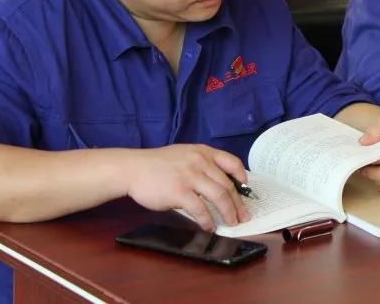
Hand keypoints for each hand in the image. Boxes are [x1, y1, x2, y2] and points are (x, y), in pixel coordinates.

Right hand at [125, 144, 248, 231]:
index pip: (231, 161)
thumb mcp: (184, 154)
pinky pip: (200, 209)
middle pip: (227, 184)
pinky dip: (208, 220)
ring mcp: (190, 176)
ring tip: (232, 223)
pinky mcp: (179, 192)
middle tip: (243, 216)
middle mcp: (200, 162)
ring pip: (219, 196)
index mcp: (203, 152)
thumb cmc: (157, 164)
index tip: (246, 187)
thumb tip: (218, 181)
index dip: (241, 176)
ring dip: (228, 213)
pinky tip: (210, 226)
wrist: (133, 168)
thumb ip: (201, 163)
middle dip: (238, 203)